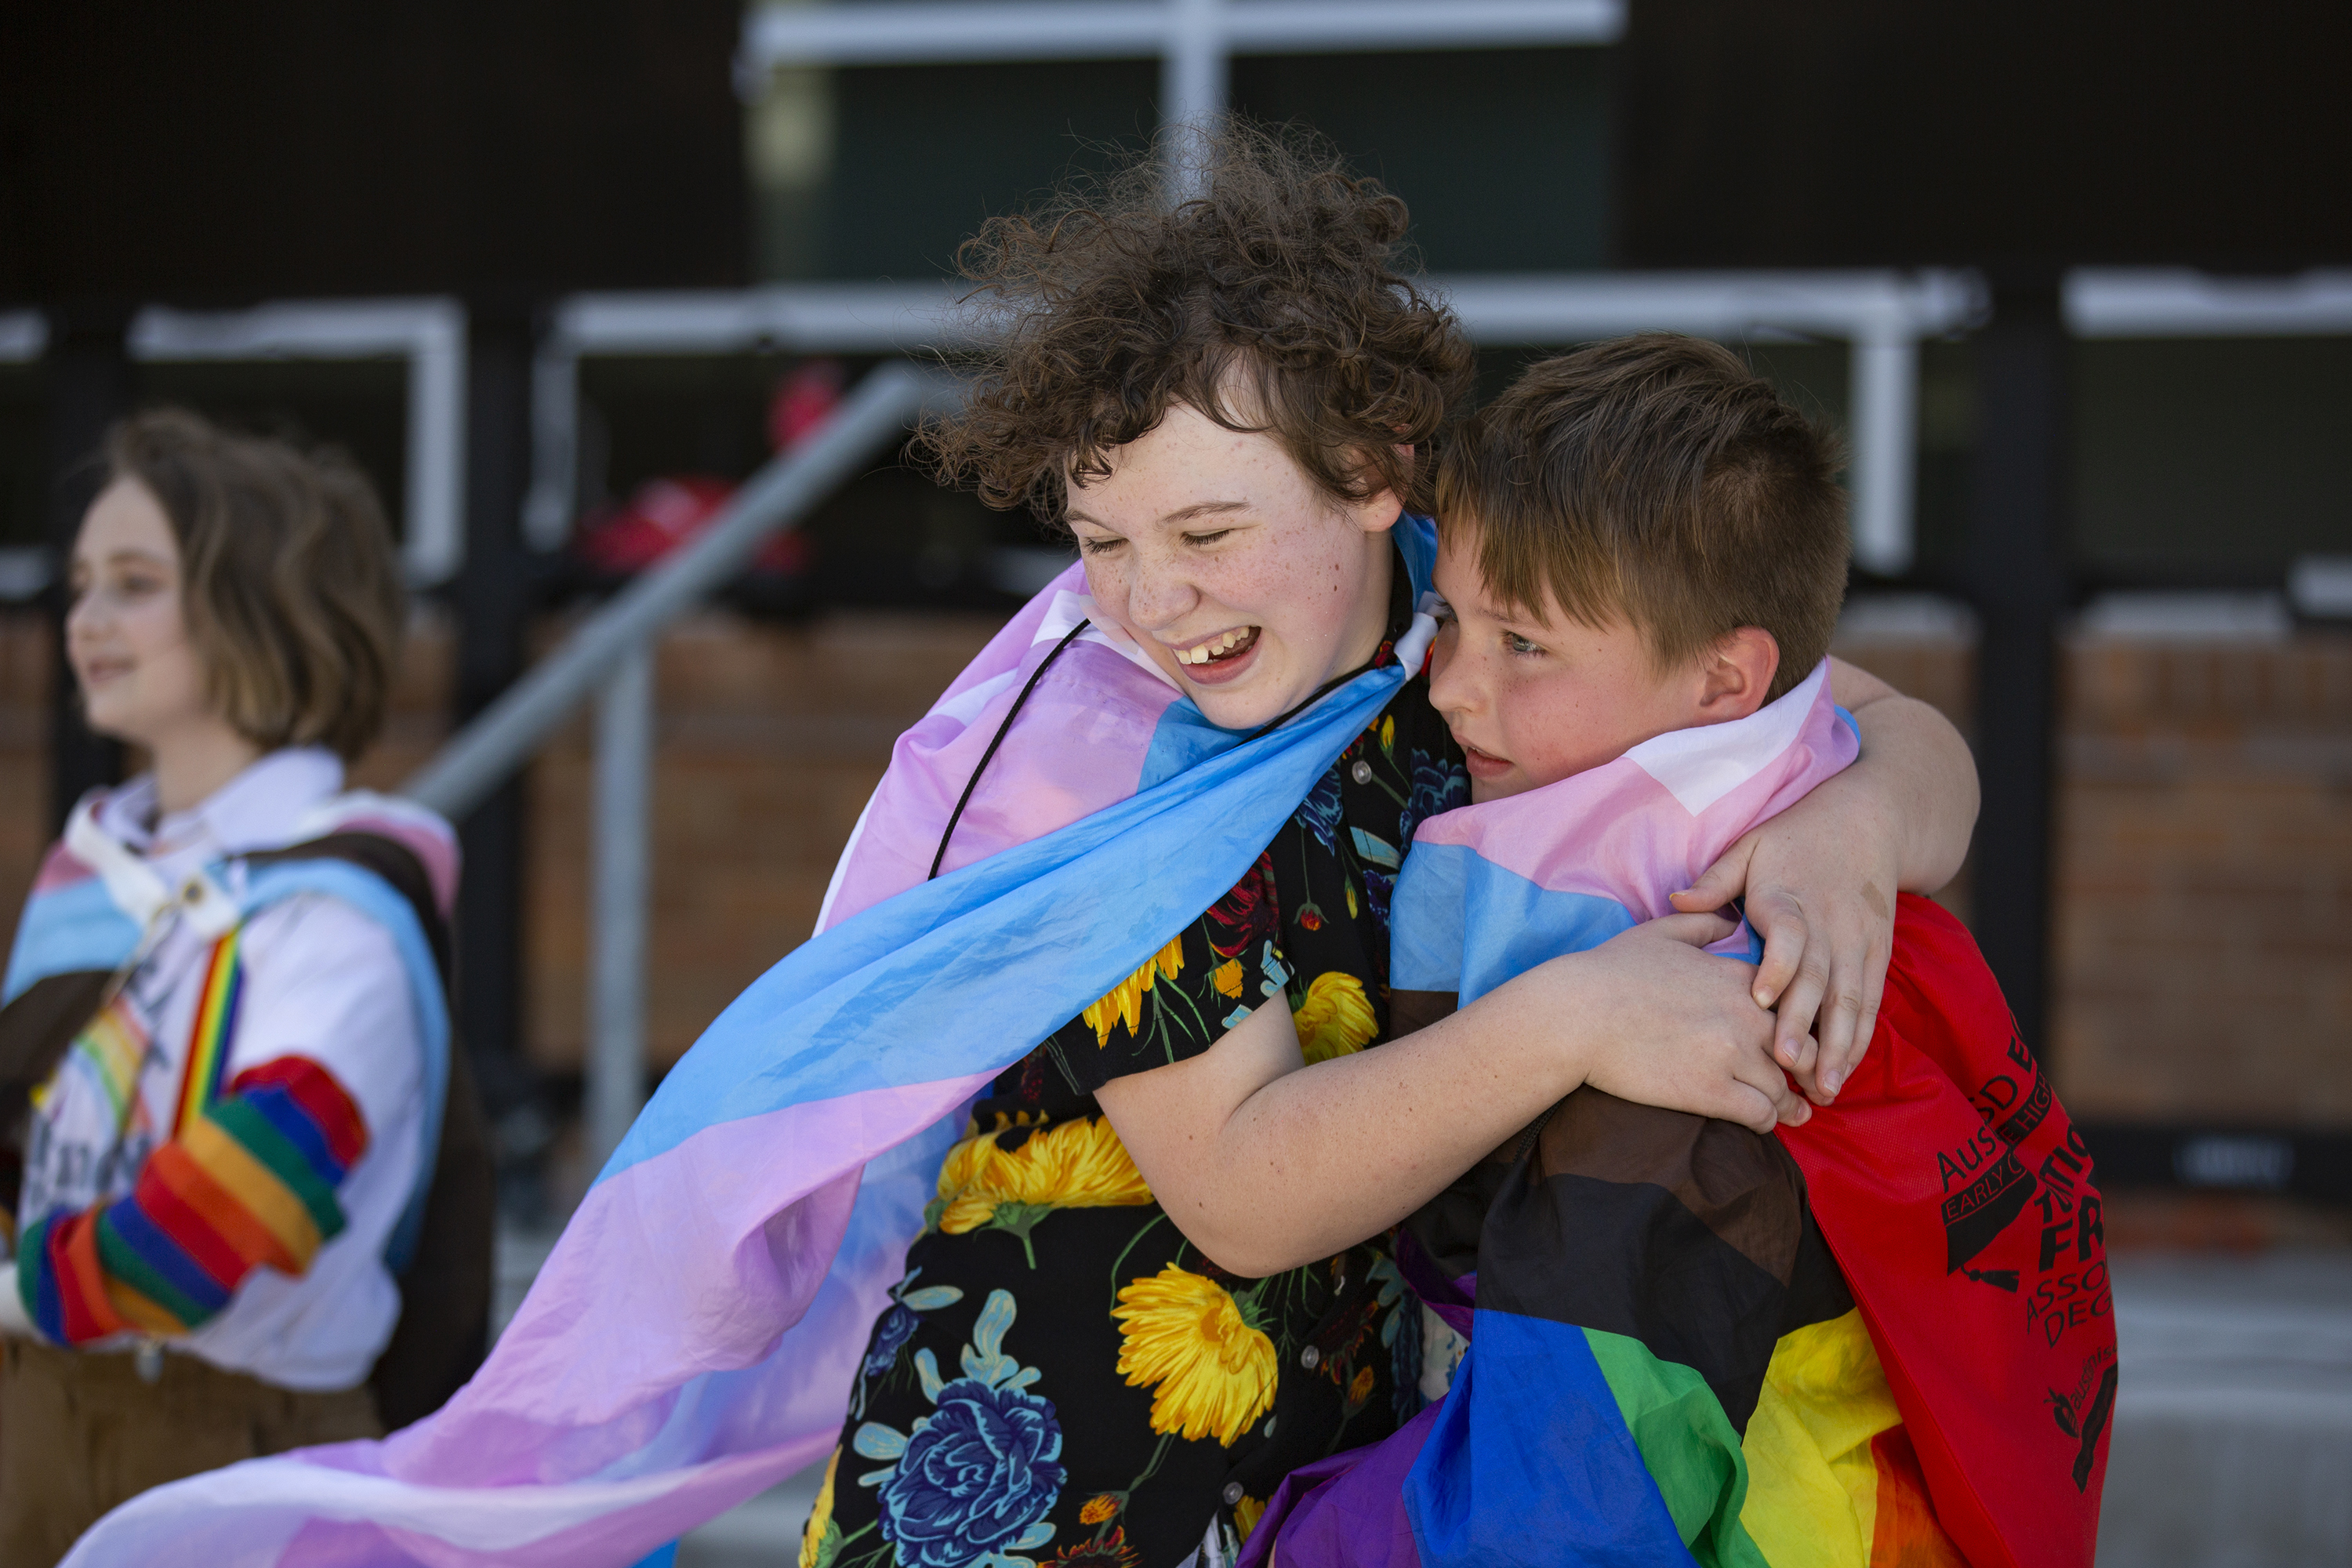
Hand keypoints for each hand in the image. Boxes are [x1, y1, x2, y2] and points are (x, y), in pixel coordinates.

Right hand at [1542, 911, 1808, 1133]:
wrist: (1576, 1015)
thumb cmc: (1610, 971)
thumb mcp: (1661, 932)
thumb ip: (1704, 923)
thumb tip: (1730, 920)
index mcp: (1737, 977)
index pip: (1795, 1005)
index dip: (1800, 1026)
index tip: (1797, 1042)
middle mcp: (1745, 1015)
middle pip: (1805, 1049)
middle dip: (1809, 1070)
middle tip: (1811, 1085)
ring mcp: (1730, 1055)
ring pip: (1785, 1089)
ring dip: (1788, 1102)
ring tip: (1793, 1113)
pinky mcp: (1710, 1091)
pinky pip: (1761, 1115)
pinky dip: (1766, 1121)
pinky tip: (1759, 1122)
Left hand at [1672, 774, 1898, 1104]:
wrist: (1870, 821)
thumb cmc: (1797, 837)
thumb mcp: (1752, 845)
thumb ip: (1717, 878)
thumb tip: (1677, 900)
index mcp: (1791, 899)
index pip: (1788, 935)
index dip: (1776, 967)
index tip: (1758, 999)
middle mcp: (1829, 925)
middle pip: (1819, 979)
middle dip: (1805, 1024)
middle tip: (1786, 1064)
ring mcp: (1858, 943)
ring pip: (1851, 1000)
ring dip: (1838, 1045)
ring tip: (1823, 1087)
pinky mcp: (1877, 955)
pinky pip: (1871, 1002)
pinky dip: (1861, 1036)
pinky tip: (1847, 1069)